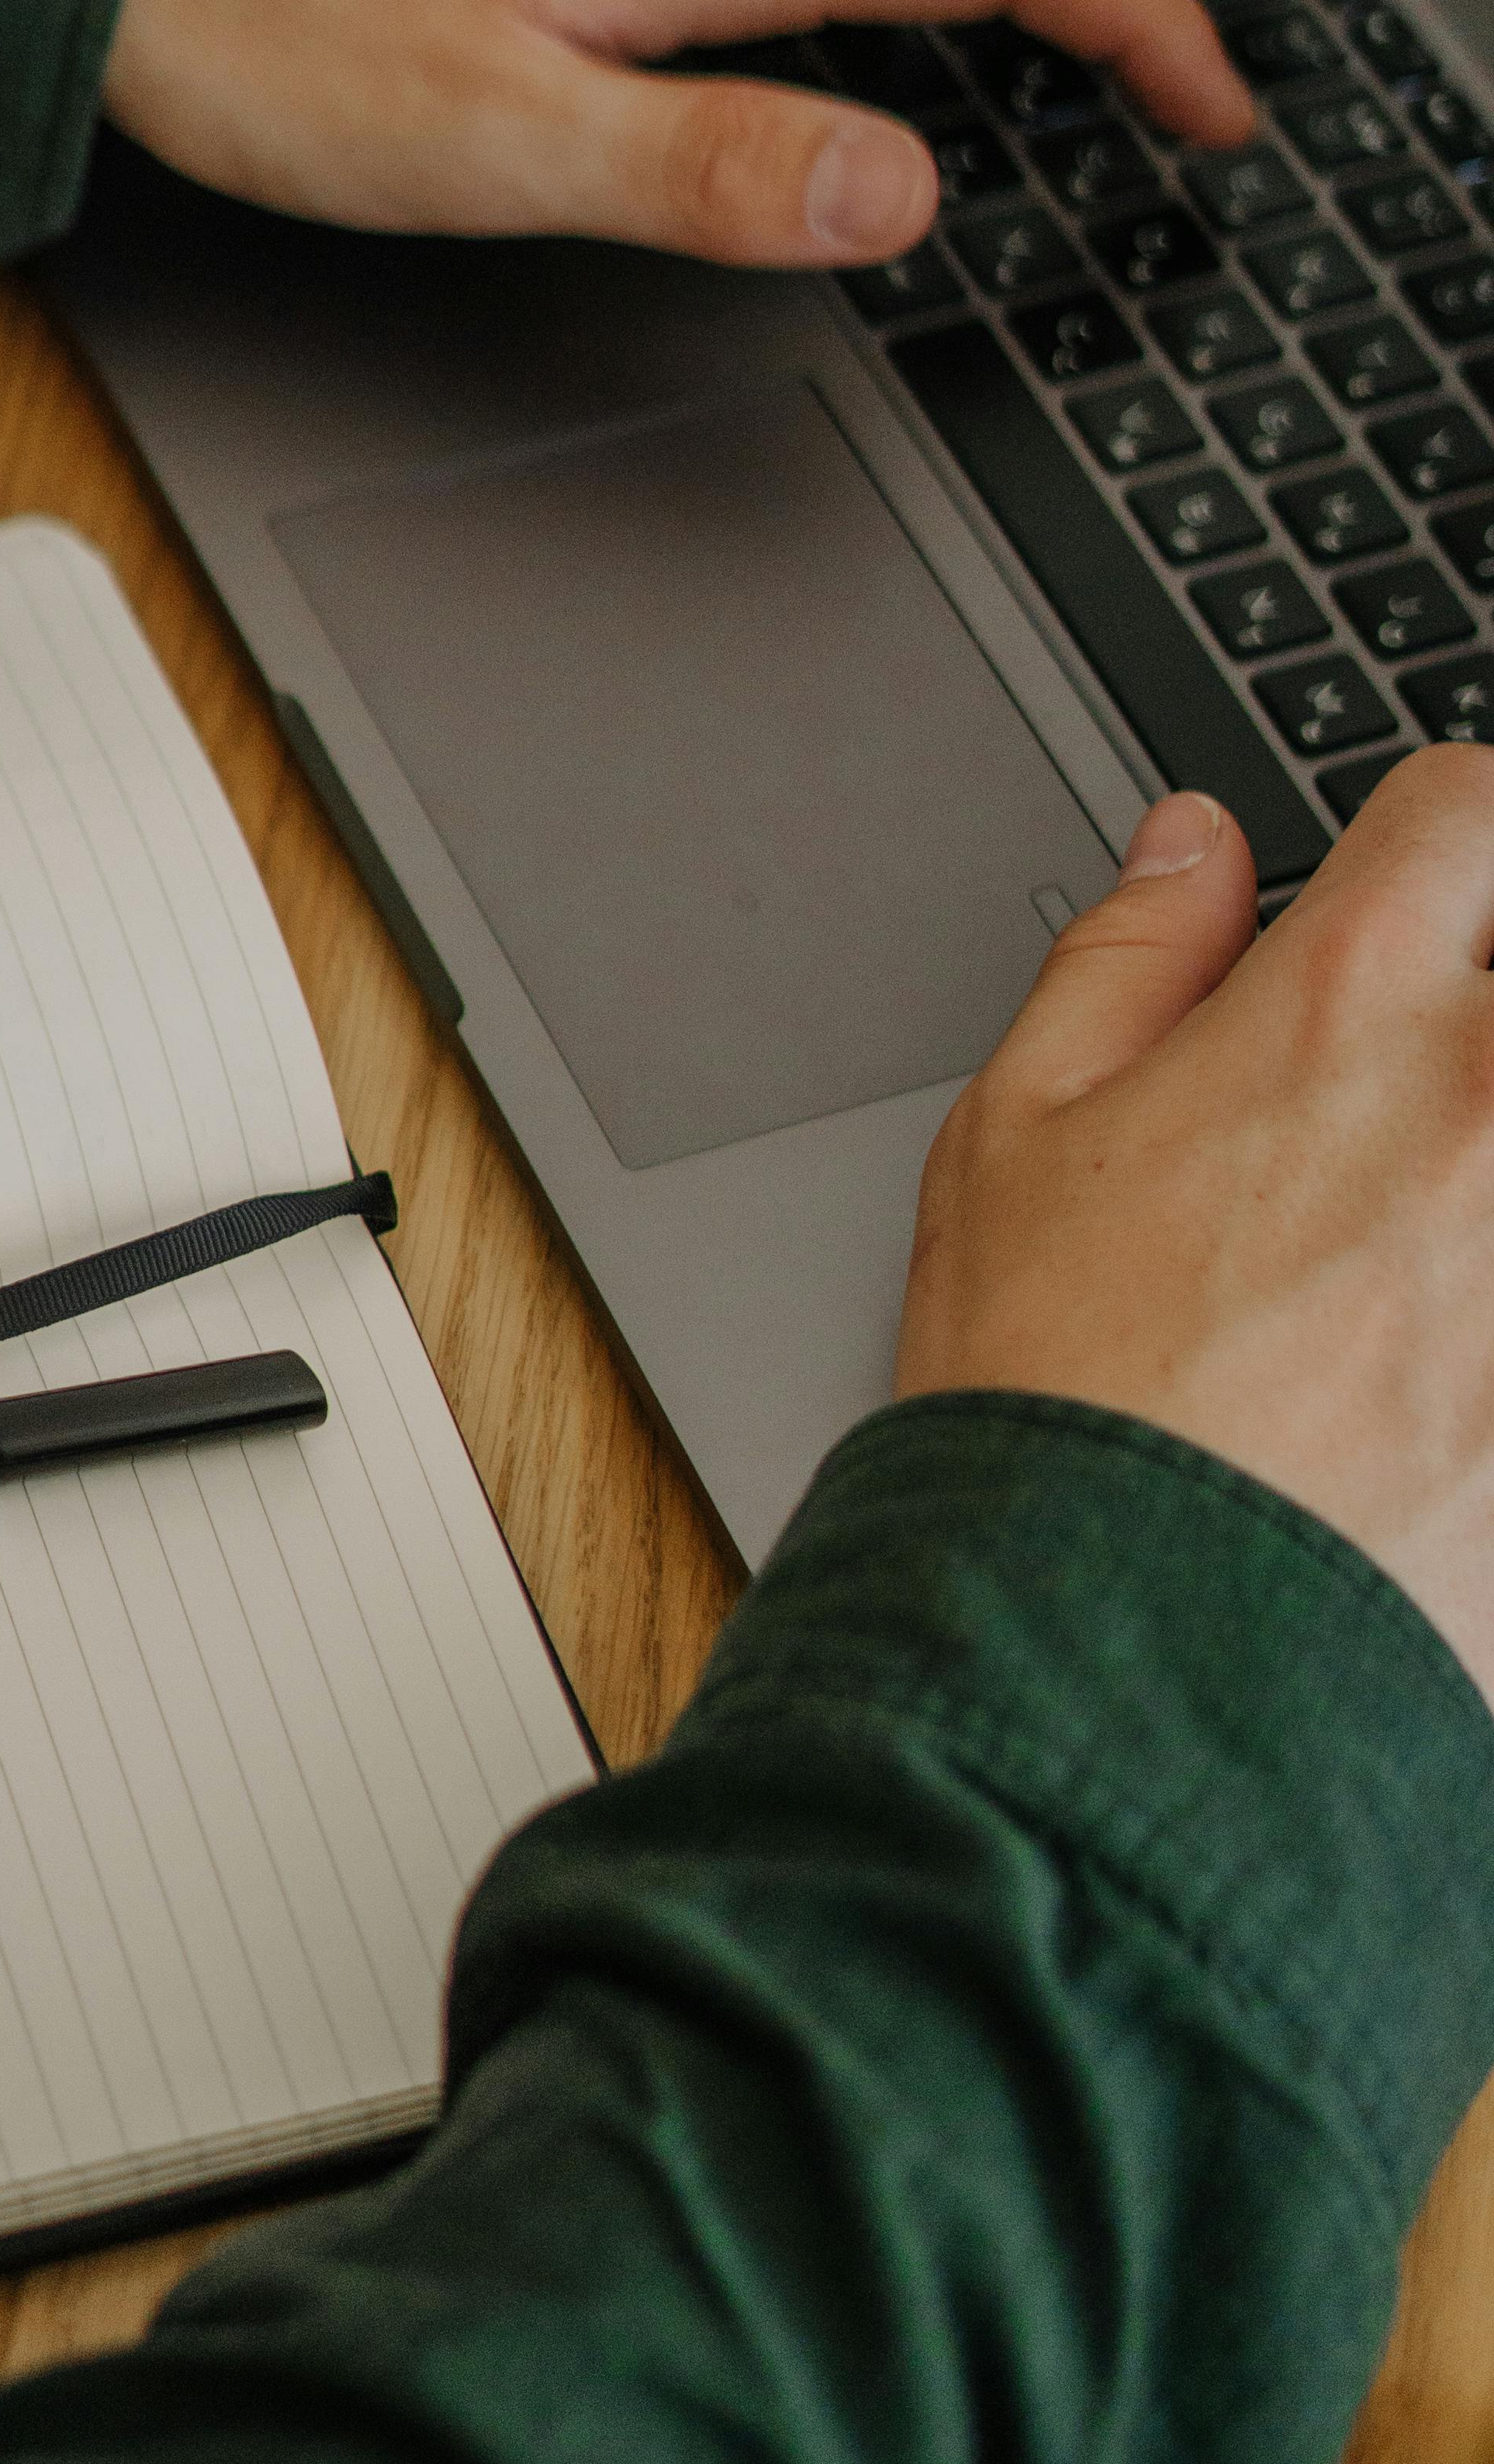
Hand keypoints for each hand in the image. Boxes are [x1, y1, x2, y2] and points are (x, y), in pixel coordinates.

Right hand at [897, 753, 1493, 1691]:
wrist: (1143, 1658)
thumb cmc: (1063, 1402)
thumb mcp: (1016, 1138)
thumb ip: (1126, 959)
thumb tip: (1194, 844)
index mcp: (1354, 999)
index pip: (1470, 805)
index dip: (1434, 839)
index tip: (1413, 902)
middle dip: (1482, 1005)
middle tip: (1416, 1094)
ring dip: (1493, 1153)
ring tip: (1434, 1237)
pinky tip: (1455, 1361)